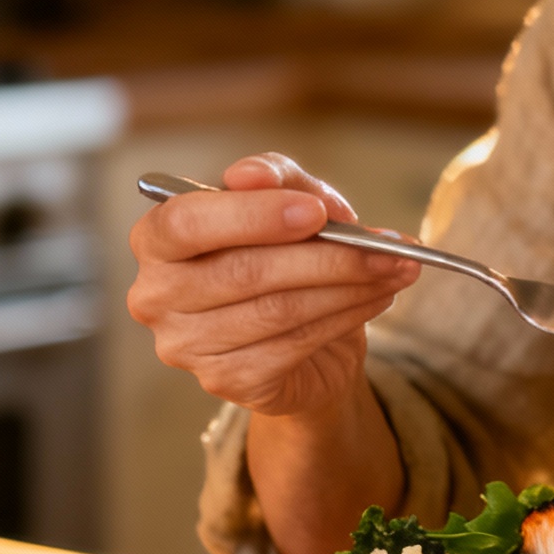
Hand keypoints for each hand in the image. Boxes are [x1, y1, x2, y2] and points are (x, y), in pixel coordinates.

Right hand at [126, 152, 420, 419]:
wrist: (305, 334)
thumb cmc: (286, 254)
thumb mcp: (290, 201)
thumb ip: (277, 178)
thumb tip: (250, 174)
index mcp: (157, 239)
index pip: (185, 223)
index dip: (252, 216)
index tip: (315, 212)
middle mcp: (156, 296)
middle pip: (244, 271)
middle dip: (328, 255)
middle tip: (388, 246)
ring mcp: (186, 346)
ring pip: (277, 310)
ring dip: (350, 286)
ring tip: (396, 268)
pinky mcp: (226, 380)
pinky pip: (294, 344)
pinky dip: (346, 317)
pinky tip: (378, 298)